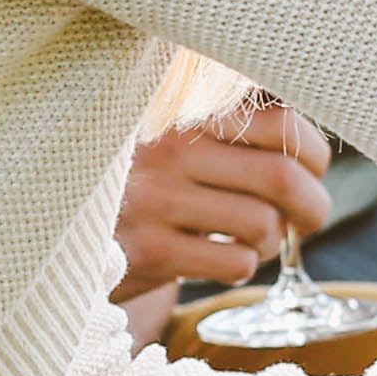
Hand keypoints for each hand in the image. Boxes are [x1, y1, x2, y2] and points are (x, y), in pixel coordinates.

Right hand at [109, 104, 332, 300]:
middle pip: (281, 176)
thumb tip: (312, 130)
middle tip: (310, 217)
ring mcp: (155, 201)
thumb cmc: (142, 178)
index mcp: (184, 110)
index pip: (279, 119)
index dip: (313, 149)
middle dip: (312, 204)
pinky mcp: (150, 252)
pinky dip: (243, 265)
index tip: (313, 167)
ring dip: (274, 240)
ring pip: (262, 223)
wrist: (63, 227)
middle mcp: (168, 149)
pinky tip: (222, 258)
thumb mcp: (174, 133)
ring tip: (256, 239)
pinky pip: (234, 263)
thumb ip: (231, 121)